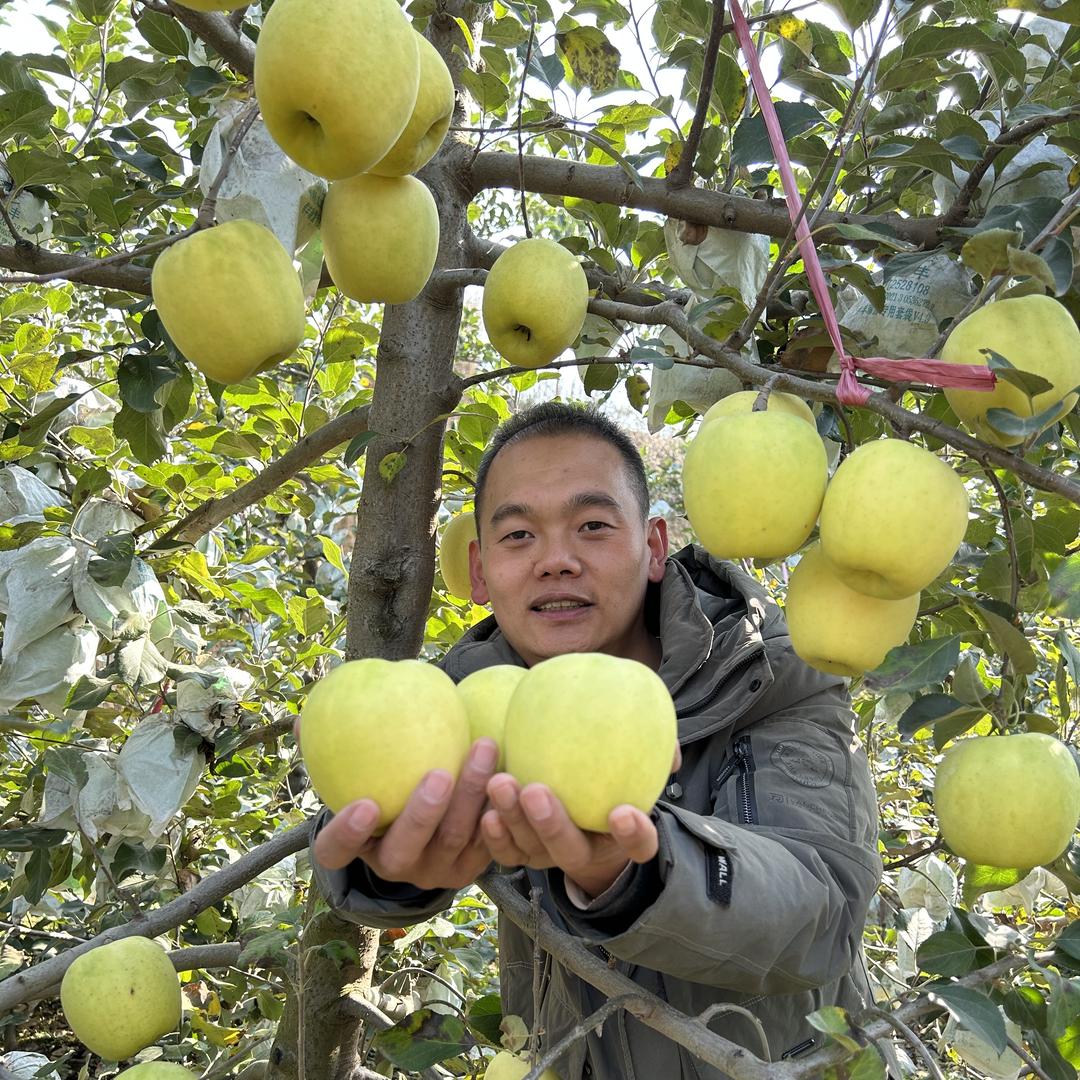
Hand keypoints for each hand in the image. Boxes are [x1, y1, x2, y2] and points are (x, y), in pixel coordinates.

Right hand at [312, 738, 498, 890]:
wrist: (437, 819)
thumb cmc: (388, 783)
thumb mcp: (360, 772)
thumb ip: (334, 748)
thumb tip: (304, 720)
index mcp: (359, 845)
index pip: (336, 852)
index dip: (346, 835)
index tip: (363, 804)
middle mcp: (396, 865)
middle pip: (406, 850)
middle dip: (423, 815)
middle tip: (439, 773)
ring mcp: (437, 870)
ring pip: (456, 840)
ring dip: (472, 795)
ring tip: (484, 748)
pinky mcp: (474, 864)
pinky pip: (490, 841)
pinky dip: (500, 807)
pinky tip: (510, 770)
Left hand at [480, 744, 681, 899]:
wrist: (575, 792)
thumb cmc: (610, 771)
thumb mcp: (637, 764)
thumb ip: (657, 753)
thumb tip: (671, 752)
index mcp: (622, 836)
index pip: (638, 844)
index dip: (633, 835)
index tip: (623, 813)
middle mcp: (584, 850)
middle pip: (569, 849)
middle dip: (551, 824)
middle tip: (536, 790)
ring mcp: (548, 853)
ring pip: (529, 848)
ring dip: (512, 819)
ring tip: (499, 784)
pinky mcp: (519, 849)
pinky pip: (503, 850)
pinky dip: (492, 835)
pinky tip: (484, 810)